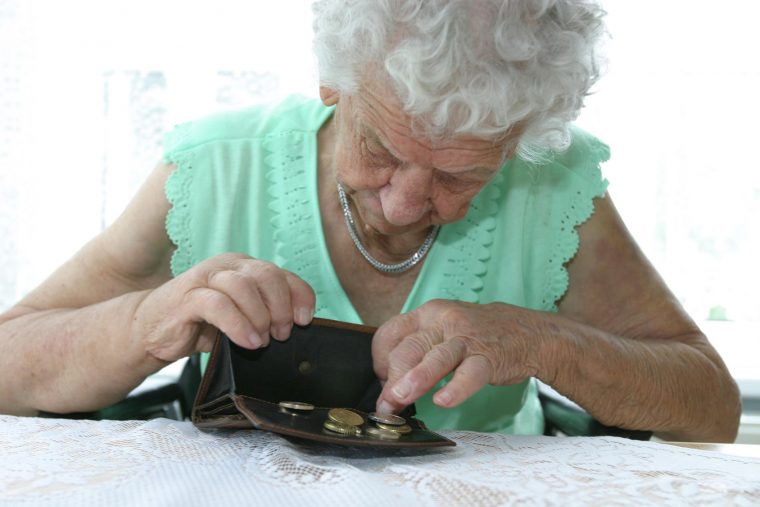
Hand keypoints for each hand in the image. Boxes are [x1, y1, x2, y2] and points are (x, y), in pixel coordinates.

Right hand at [132, 253, 314, 362]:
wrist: (151, 330)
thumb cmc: (202, 324)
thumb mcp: (241, 317)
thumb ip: (266, 313)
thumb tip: (299, 326)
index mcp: (245, 267)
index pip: (284, 274)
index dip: (300, 296)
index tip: (304, 321)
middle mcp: (228, 266)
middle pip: (267, 275)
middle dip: (281, 307)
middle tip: (280, 334)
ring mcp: (206, 278)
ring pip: (244, 286)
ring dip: (260, 316)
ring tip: (262, 341)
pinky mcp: (187, 296)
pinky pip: (219, 305)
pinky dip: (238, 324)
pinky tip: (248, 342)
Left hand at [373, 300, 542, 413]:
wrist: (525, 332)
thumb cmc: (475, 335)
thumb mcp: (441, 332)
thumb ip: (415, 354)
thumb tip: (388, 388)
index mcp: (426, 315)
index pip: (391, 333)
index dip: (380, 360)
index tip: (382, 382)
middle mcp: (443, 322)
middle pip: (408, 348)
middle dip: (392, 379)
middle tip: (386, 405)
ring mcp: (466, 339)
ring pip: (436, 358)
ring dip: (415, 380)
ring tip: (399, 400)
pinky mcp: (489, 358)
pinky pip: (469, 374)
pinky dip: (455, 388)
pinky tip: (443, 401)